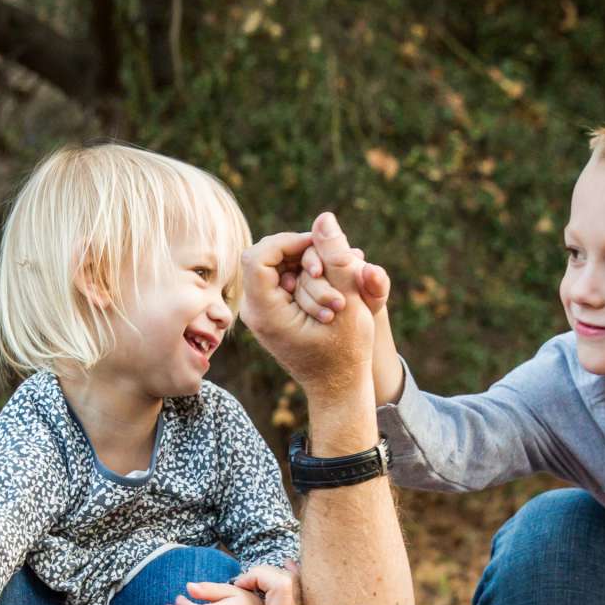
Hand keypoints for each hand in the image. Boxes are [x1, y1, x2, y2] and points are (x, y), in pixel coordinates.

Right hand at [169, 564, 305, 604]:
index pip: (279, 584)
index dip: (256, 575)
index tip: (234, 586)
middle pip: (287, 580)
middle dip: (257, 576)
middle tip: (235, 587)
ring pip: (291, 588)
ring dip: (265, 582)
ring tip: (242, 589)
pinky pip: (292, 601)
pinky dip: (275, 590)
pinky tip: (261, 587)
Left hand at [241, 213, 373, 396]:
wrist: (337, 386)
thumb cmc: (346, 352)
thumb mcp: (350, 302)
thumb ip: (336, 258)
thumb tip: (323, 218)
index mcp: (265, 313)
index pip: (259, 256)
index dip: (289, 242)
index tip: (319, 247)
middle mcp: (254, 310)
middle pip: (268, 256)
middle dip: (303, 256)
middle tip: (332, 273)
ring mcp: (260, 311)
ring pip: (278, 264)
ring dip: (309, 267)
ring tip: (334, 292)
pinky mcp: (271, 310)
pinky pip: (283, 277)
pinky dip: (307, 277)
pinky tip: (329, 292)